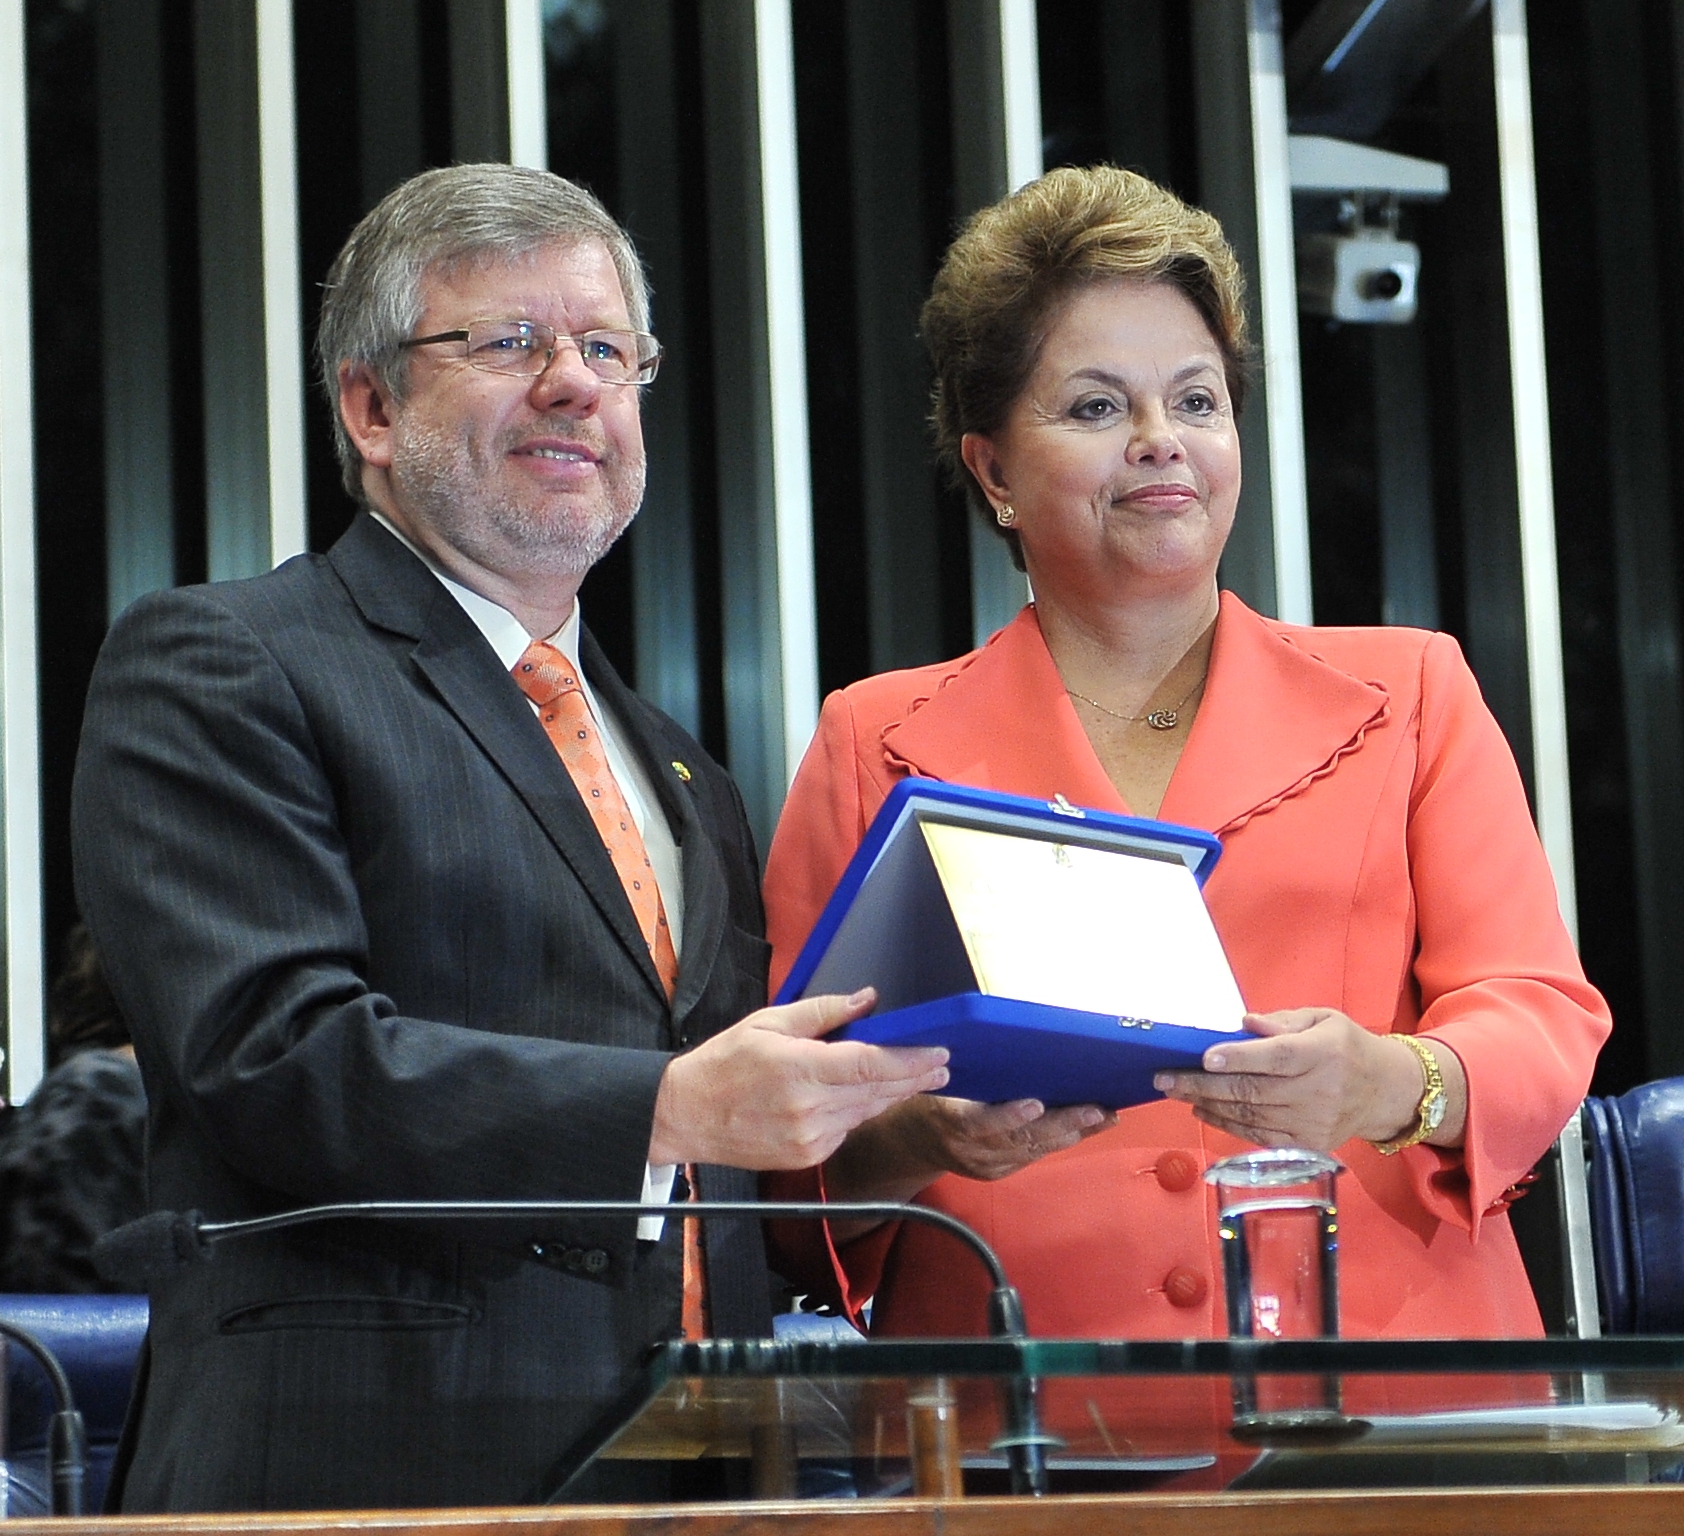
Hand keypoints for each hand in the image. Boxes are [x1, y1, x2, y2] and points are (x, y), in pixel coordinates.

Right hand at [648, 989, 950, 1169]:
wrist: (685, 1116)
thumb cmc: (722, 1064)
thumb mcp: (767, 1022)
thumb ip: (822, 1012)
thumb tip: (866, 999)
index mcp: (798, 1069)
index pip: (870, 1065)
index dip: (911, 1060)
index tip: (939, 1052)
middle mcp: (808, 1108)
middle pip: (878, 1091)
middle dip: (914, 1077)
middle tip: (942, 1064)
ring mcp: (809, 1138)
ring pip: (866, 1111)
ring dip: (892, 1094)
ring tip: (915, 1077)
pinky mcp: (808, 1156)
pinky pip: (847, 1129)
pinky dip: (860, 1111)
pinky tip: (863, 1097)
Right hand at [819, 1094, 1113, 1240]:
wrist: (908, 1142)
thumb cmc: (925, 1097)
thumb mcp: (932, 1078)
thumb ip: (962, 1070)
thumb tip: (999, 1036)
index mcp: (947, 1118)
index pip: (979, 1122)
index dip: (1008, 1115)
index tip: (1036, 1103)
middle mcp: (968, 1148)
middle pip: (1018, 1139)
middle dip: (1061, 1124)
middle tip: (1095, 1109)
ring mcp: (984, 1164)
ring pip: (1032, 1150)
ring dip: (1071, 1133)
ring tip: (1102, 1116)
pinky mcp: (996, 1172)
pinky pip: (1032, 1157)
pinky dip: (1060, 1141)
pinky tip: (1085, 1128)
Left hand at [1153, 1009, 1465, 1151]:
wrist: (1384, 1092)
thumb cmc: (1345, 1046)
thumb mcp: (1322, 1019)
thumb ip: (1282, 1021)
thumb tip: (1245, 1023)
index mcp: (1322, 1053)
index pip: (1275, 1057)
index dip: (1238, 1058)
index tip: (1204, 1057)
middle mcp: (1317, 1090)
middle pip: (1252, 1090)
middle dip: (1202, 1084)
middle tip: (1164, 1077)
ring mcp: (1311, 1122)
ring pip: (1249, 1115)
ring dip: (1207, 1104)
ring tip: (1175, 1091)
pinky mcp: (1306, 1144)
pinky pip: (1258, 1135)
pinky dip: (1226, 1123)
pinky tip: (1203, 1109)